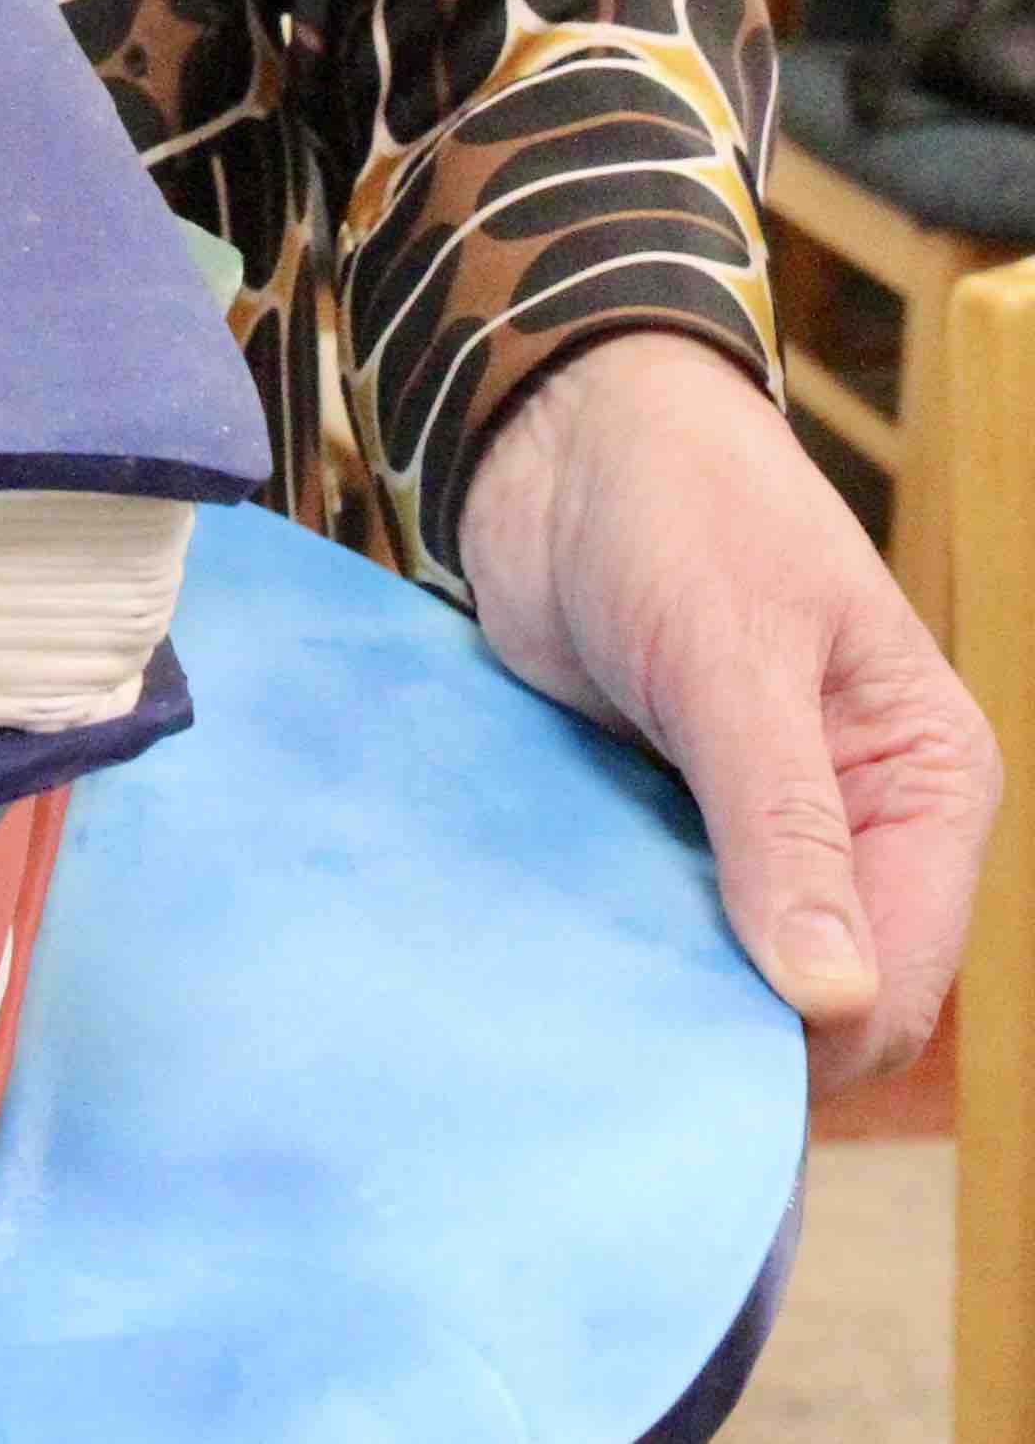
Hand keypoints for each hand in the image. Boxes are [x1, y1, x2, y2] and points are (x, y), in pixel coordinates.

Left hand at [459, 331, 1000, 1096]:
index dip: (809, 1042)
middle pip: (819, 1005)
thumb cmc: (677, 503)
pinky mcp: (670, 821)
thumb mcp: (734, 654)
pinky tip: (559, 951)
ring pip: (732, 976)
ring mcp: (763, 831)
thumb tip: (832, 997)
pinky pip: (656, 926)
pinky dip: (616, 943)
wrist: (560, 429)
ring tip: (583, 999)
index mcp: (927, 783)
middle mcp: (864, 825)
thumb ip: (783, 822)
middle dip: (733, 1027)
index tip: (695, 1057)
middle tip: (623, 1040)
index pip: (896, 985)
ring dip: (665, 990)